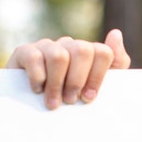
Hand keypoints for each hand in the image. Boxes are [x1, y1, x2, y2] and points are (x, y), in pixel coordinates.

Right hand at [6, 28, 130, 109]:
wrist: (34, 108)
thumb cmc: (71, 98)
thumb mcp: (99, 87)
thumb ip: (116, 63)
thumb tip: (116, 34)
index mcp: (89, 53)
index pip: (103, 53)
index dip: (97, 77)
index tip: (88, 97)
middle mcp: (69, 45)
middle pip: (82, 51)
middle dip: (77, 81)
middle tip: (70, 101)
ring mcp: (47, 46)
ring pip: (59, 56)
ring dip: (56, 85)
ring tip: (54, 103)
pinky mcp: (24, 52)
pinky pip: (34, 58)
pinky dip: (37, 78)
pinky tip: (37, 90)